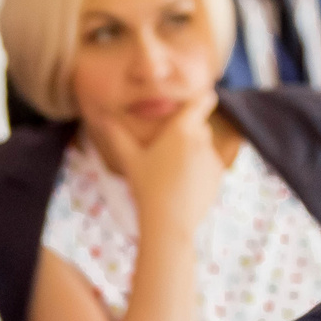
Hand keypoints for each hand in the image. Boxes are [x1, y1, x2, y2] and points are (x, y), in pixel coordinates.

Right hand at [87, 90, 227, 241]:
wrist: (170, 222)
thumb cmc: (147, 188)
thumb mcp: (130, 161)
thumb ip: (118, 137)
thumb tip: (102, 118)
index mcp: (181, 130)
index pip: (202, 102)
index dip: (203, 98)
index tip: (202, 98)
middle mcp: (201, 140)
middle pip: (200, 127)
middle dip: (189, 133)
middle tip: (169, 150)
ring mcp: (212, 158)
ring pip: (204, 148)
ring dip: (194, 154)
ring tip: (173, 175)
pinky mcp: (218, 176)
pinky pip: (210, 166)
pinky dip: (200, 172)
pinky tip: (184, 186)